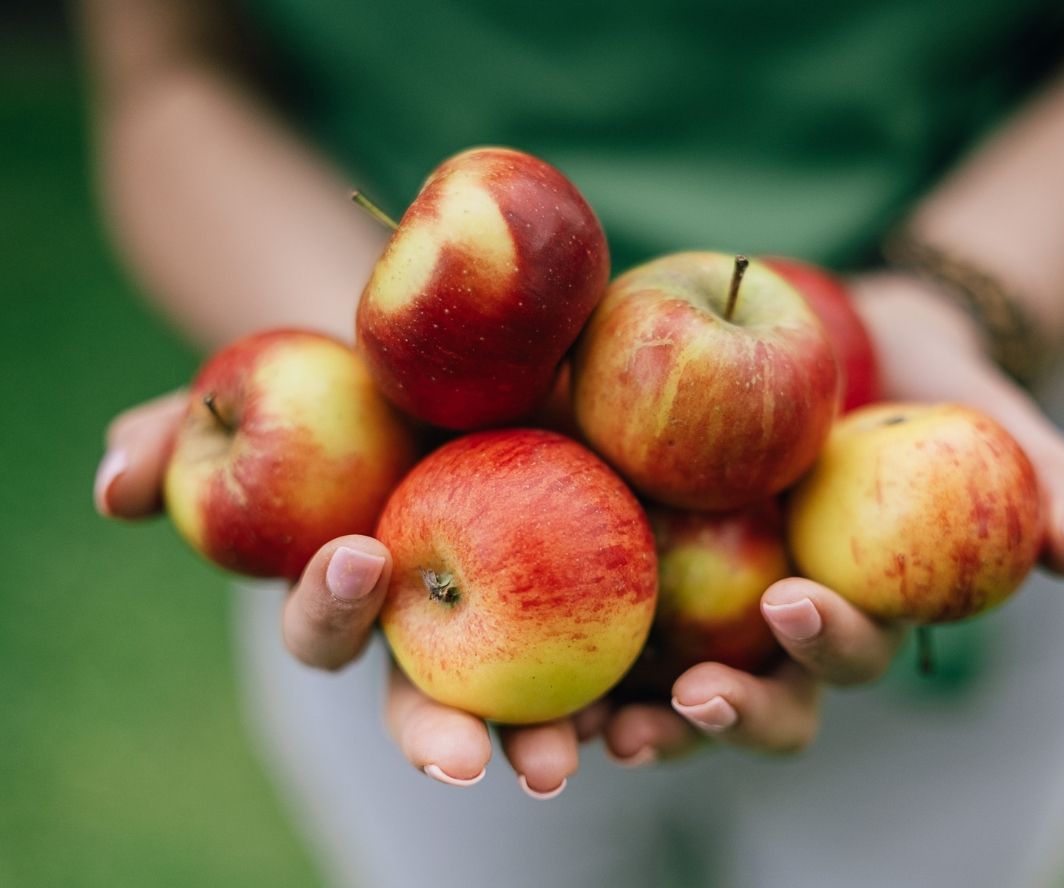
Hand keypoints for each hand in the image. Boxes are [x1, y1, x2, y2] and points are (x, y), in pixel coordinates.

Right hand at [94, 394, 581, 798]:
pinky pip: (608, 641)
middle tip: (475, 764)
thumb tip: (111, 486)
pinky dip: (628, 675)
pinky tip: (657, 694)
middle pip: (429, 698)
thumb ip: (181, 431)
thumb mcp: (265, 388)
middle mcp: (431, 621)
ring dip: (542, 737)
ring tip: (568, 761)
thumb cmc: (346, 381)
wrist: (462, 351)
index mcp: (355, 591)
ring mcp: (512, 613)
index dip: (333, 610)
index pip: (330, 630)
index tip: (361, 557)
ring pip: (524, 698)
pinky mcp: (587, 584)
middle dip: (445, 737)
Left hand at [602, 270, 1063, 763]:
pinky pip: (597, 607)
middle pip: (748, 700)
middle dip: (719, 717)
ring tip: (583, 729)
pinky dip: (565, 635)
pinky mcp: (635, 555)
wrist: (834, 331)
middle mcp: (770, 622)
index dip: (824, 650)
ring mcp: (701, 597)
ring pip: (663, 683)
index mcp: (850, 602)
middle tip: (677, 707)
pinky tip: (523, 640)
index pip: (843, 655)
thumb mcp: (978, 405)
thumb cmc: (917, 377)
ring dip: (625, 715)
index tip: (792, 603)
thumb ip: (1039, 471)